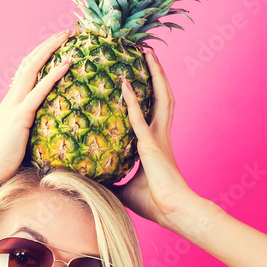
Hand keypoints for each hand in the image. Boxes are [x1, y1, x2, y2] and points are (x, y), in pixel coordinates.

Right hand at [0, 31, 73, 193]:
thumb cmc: (7, 166)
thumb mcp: (23, 144)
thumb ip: (35, 135)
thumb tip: (54, 138)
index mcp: (13, 104)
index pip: (28, 73)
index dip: (43, 57)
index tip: (60, 46)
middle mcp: (12, 99)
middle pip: (30, 63)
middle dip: (49, 44)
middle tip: (68, 31)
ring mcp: (15, 106)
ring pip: (33, 68)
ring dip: (51, 49)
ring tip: (68, 36)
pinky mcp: (20, 116)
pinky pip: (39, 91)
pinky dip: (54, 75)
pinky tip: (68, 63)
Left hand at [112, 48, 198, 225]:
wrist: (174, 212)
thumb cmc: (156, 204)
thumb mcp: (126, 190)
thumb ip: (112, 181)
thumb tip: (92, 183)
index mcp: (155, 144)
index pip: (152, 112)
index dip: (149, 92)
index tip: (139, 76)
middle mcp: (159, 136)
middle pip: (161, 97)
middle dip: (157, 74)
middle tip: (148, 54)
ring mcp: (157, 138)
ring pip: (160, 99)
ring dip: (154, 75)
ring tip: (147, 54)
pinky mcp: (151, 145)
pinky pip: (139, 118)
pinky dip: (131, 100)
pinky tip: (124, 83)